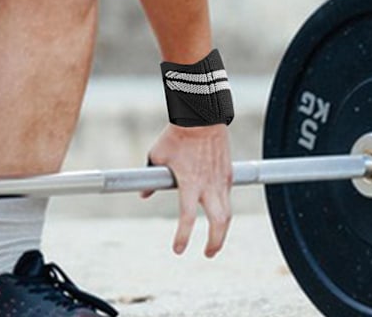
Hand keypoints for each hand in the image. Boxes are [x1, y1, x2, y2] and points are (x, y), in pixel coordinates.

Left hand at [143, 123, 232, 257]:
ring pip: (228, 213)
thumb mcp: (157, 155)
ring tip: (215, 241)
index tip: (178, 249)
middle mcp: (209, 185)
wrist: (201, 117)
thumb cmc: (177, 135)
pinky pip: (228, 196)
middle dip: (215, 243)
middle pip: (219, 223)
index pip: (187, 217)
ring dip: (223, 231)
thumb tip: (143, 193)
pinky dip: (224, 208)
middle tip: (207, 253)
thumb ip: (150, 178)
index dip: (183, 236)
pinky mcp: (228, 173)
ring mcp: (221, 180)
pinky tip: (218, 213)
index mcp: (190, 182)